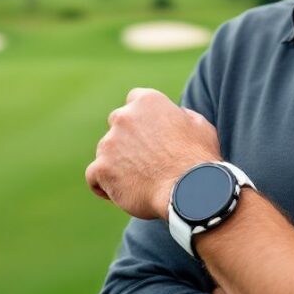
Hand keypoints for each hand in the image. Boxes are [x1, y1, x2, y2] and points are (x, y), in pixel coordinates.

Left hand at [85, 88, 221, 218]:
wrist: (189, 191)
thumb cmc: (199, 160)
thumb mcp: (199, 126)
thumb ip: (181, 116)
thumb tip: (175, 115)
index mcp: (148, 102)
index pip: (134, 101)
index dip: (141, 118)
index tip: (149, 133)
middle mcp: (124, 117)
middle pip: (118, 124)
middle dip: (127, 139)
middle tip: (145, 160)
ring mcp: (109, 142)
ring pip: (106, 151)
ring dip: (117, 162)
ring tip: (139, 182)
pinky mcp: (101, 168)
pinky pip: (94, 176)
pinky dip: (103, 184)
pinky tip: (117, 193)